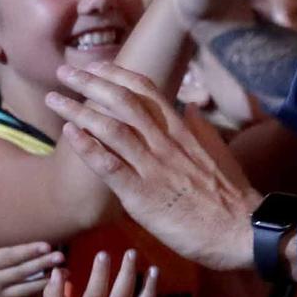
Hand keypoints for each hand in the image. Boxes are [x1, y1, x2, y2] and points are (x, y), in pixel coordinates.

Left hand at [48, 61, 260, 269]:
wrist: (242, 231)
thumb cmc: (230, 199)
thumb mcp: (216, 156)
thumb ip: (199, 131)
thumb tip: (190, 108)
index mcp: (182, 132)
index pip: (146, 91)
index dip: (117, 75)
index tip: (96, 65)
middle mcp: (166, 143)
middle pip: (123, 101)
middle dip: (90, 83)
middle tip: (64, 72)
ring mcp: (154, 167)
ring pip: (111, 128)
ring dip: (79, 110)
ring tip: (54, 99)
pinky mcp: (143, 195)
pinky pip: (110, 165)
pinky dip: (88, 147)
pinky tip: (69, 134)